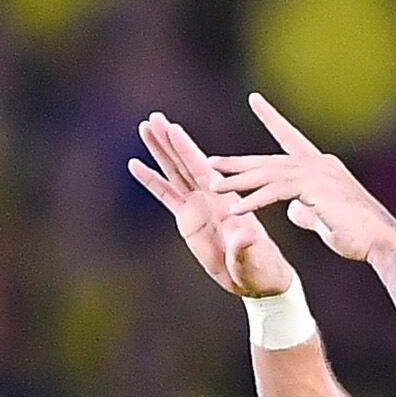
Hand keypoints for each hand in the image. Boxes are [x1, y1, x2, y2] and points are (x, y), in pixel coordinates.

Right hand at [131, 113, 298, 297]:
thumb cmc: (259, 269)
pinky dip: (151, 180)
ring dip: (159, 151)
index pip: (202, 171)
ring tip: (145, 128)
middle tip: (154, 118)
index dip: (187, 151)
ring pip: (174, 173)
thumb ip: (244, 248)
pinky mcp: (188, 219)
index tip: (174, 130)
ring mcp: (198, 206)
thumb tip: (245, 235)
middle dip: (169, 142)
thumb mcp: (253, 260)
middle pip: (184, 164)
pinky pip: (166, 195)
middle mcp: (210, 198)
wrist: (256, 278)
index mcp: (226, 202)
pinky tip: (136, 165)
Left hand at [208, 93, 395, 265]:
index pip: (290, 137)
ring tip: (214, 188)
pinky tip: (236, 210)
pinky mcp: (316, 190)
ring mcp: (318, 174)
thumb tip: (292, 209)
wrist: (380, 242)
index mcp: (321, 166)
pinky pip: (277, 192)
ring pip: (269, 174)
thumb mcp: (323, 218)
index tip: (255, 99)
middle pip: (270, 160)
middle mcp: (319, 164)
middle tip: (210, 163)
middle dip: (238, 163)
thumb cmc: (356, 233)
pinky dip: (254, 201)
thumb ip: (305, 209)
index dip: (272, 118)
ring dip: (239, 183)